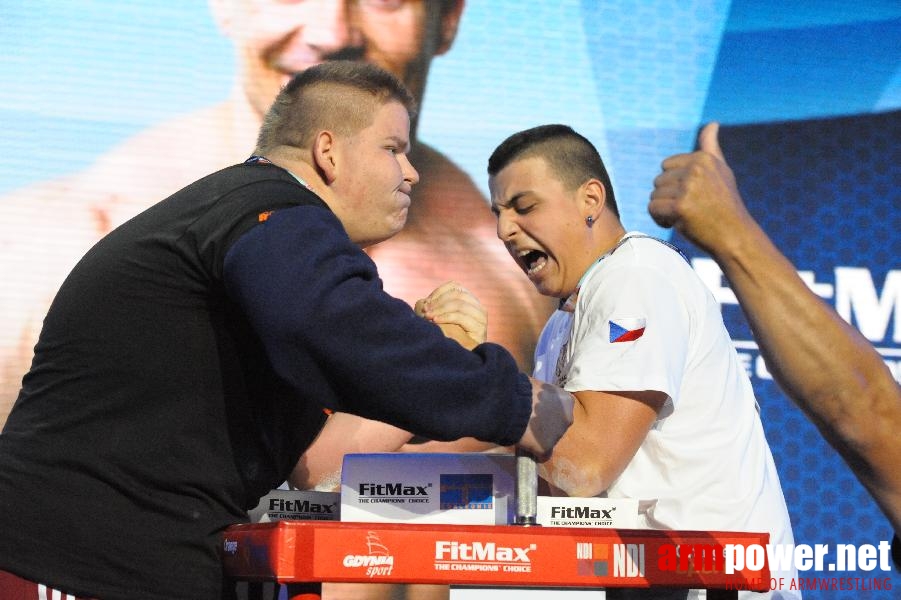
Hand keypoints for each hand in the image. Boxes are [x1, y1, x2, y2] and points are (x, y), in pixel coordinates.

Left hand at [415, 281, 486, 349]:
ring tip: (428, 317)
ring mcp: (481, 318)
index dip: (438, 292)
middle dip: (438, 302)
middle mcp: (478, 307)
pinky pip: (462, 317)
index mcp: (469, 301)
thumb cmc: (443, 340)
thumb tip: (423, 302)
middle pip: (457, 294)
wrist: (456, 362)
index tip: (425, 304)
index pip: (455, 286)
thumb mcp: (435, 320)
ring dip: (440, 309)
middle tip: (424, 311)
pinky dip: (446, 317)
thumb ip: (430, 308)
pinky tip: (435, 322)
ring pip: (460, 304)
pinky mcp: (480, 329)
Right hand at [515, 377, 574, 459]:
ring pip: (551, 439)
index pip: (561, 408)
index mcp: (567, 400)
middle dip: (547, 424)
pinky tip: (525, 447)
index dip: (548, 410)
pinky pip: (543, 454)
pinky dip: (535, 453)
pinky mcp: (546, 448)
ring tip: (524, 433)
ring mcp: (558, 434)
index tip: (536, 410)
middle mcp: (567, 418)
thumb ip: (542, 395)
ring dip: (540, 437)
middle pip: (558, 424)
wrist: (510, 405)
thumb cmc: (521, 390)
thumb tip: (535, 398)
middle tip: (530, 422)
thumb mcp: (537, 387)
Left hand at [649, 122, 754, 255]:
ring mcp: (688, 187)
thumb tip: (712, 123)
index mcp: (703, 158)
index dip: (675, 184)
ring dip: (665, 210)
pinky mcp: (679, 206)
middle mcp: (696, 169)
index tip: (694, 195)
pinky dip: (660, 220)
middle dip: (668, 197)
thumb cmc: (725, 205)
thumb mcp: (721, 170)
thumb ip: (711, 147)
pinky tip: (678, 224)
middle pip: (658, 181)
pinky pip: (652, 209)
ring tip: (686, 216)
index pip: (666, 166)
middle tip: (691, 208)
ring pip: (654, 196)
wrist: (734, 235)